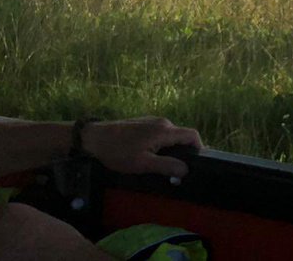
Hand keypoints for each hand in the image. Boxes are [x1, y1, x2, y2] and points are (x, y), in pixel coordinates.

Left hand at [81, 117, 201, 177]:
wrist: (93, 138)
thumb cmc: (118, 152)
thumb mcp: (142, 164)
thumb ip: (166, 166)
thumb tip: (186, 170)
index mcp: (165, 130)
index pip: (192, 135)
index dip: (199, 149)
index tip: (196, 165)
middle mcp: (162, 122)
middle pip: (182, 136)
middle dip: (183, 153)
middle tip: (177, 171)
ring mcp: (152, 121)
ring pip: (170, 136)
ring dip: (171, 150)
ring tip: (162, 166)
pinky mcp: (143, 123)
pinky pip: (160, 134)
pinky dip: (162, 145)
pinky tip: (150, 157)